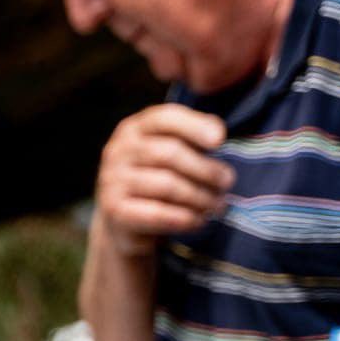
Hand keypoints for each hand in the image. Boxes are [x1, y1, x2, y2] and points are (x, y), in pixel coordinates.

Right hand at [94, 104, 232, 257]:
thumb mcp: (169, 152)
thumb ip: (190, 136)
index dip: (194, 126)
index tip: (220, 141)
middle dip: (205, 169)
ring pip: (167, 186)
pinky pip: (158, 214)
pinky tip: (199, 220)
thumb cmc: (156, 180)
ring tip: (218, 205)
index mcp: (134, 129)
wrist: (124, 222)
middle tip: (227, 183)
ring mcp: (112, 181)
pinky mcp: (114, 211)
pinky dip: (185, 218)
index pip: (164, 118)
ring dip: (200, 197)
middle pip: (169, 154)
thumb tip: (217, 133)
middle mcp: (117, 151)